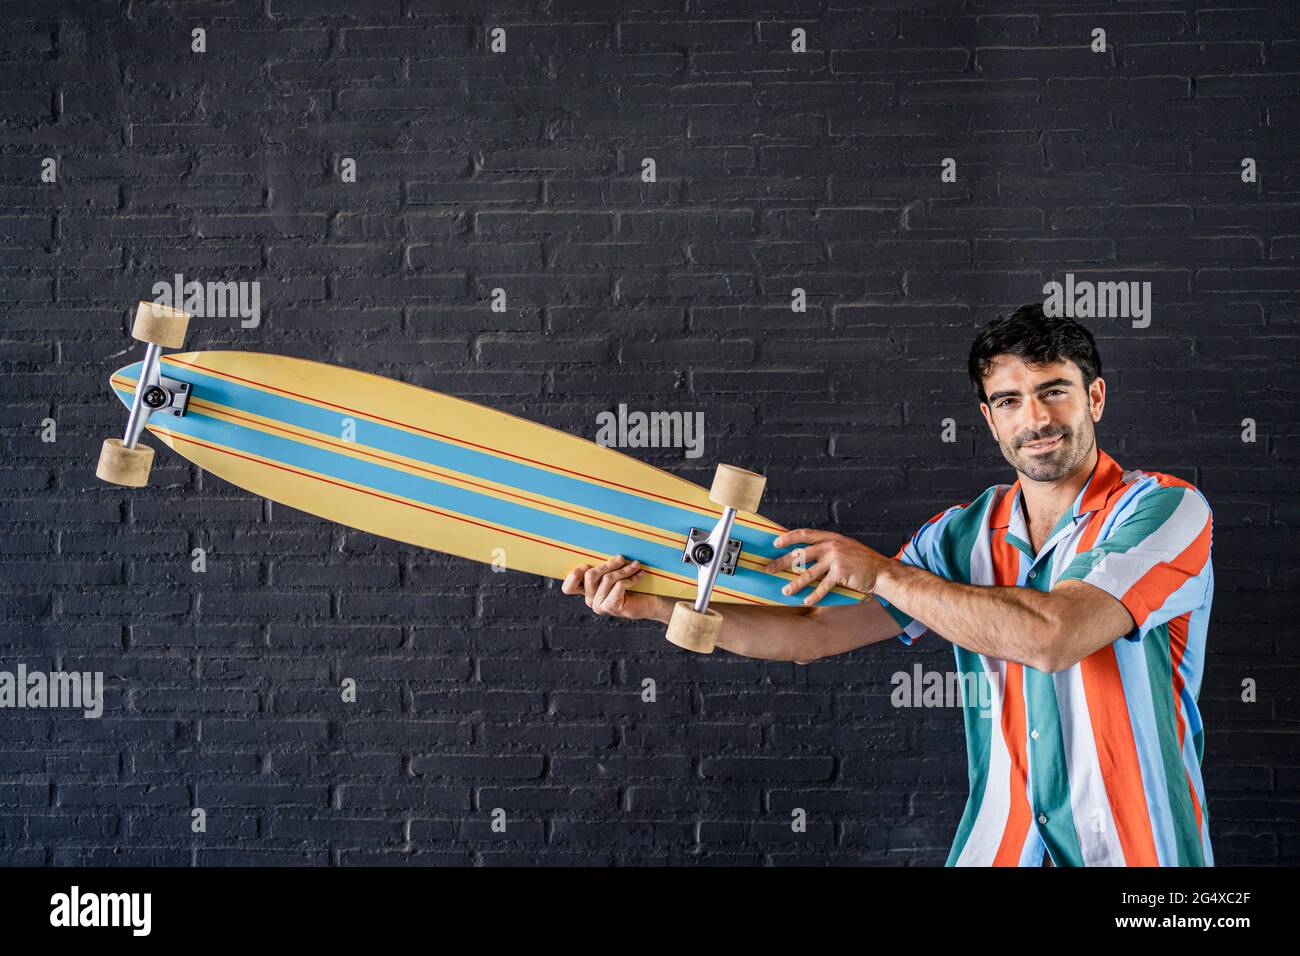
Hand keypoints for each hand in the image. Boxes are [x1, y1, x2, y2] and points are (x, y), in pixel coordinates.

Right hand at [561, 555, 664, 620]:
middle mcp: (590, 599)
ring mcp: (599, 605)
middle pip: (589, 575)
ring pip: (607, 579)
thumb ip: (606, 563)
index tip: (587, 564)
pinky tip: (640, 575)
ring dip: (624, 570)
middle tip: (621, 558)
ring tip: (636, 565)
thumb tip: (601, 541)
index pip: (568, 587)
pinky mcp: (611, 607)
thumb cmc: (635, 583)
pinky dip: (630, 579)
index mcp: (587, 590)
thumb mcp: (616, 570)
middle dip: (607, 564)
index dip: (573, 575)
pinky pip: (618, 586)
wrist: (653, 601)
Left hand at [767, 529, 884, 604]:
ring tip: (785, 591)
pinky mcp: (840, 573)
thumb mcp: (844, 547)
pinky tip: (807, 600)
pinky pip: (823, 586)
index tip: (775, 543)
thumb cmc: (861, 561)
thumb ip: (827, 548)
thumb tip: (803, 555)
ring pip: (808, 573)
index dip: (788, 537)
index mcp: (830, 538)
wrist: (881, 571)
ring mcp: (835, 559)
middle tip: (769, 569)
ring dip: (795, 583)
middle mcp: (831, 546)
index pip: (804, 534)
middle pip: (800, 554)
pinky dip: (814, 595)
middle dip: (782, 562)